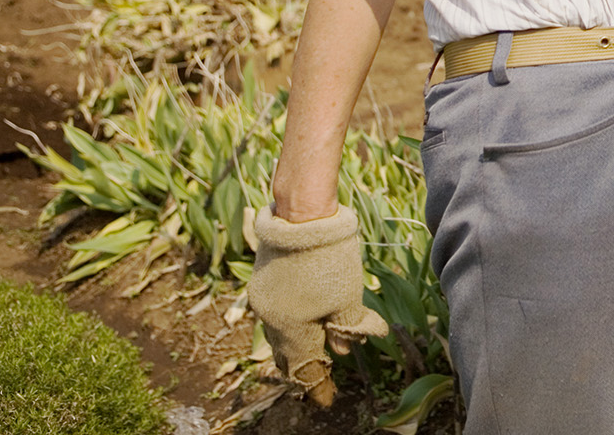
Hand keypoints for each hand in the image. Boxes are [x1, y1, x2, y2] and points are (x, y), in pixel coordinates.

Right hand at [247, 205, 389, 405]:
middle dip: (303, 366)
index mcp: (289, 329)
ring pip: (279, 331)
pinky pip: (276, 311)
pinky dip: (291, 320)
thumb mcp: (348, 297)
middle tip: (320, 376)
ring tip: (313, 349)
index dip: (317, 385)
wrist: (302, 213)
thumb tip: (350, 347)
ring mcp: (262, 297)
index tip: (326, 400)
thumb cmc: (328, 258)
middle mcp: (269, 317)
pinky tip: (303, 316)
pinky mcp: (263, 278)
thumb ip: (349, 327)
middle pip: (286, 353)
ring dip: (297, 342)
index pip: (304, 368)